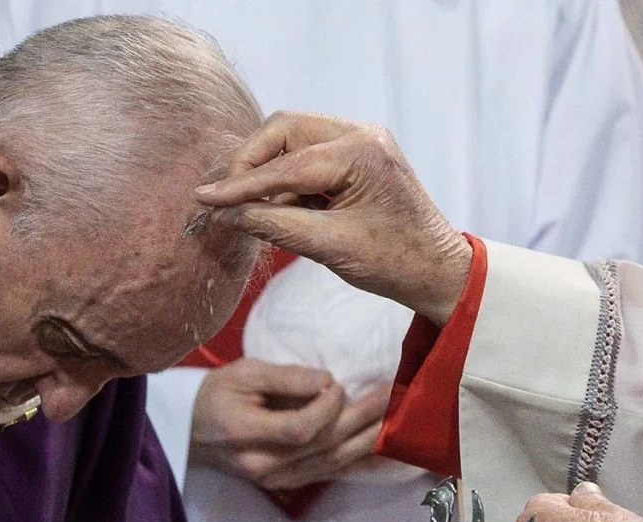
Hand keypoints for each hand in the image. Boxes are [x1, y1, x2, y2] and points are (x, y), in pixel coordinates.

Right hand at [190, 357, 389, 489]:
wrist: (190, 429)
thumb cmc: (215, 394)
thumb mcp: (243, 374)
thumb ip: (285, 377)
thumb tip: (327, 380)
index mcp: (246, 435)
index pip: (300, 429)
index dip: (326, 408)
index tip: (338, 384)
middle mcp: (264, 465)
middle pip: (323, 447)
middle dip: (361, 420)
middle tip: (390, 393)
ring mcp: (276, 480)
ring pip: (331, 463)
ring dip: (366, 440)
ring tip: (392, 415)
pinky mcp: (286, 483)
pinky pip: (328, 474)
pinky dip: (357, 462)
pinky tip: (380, 448)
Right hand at [195, 111, 471, 326]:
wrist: (437, 270)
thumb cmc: (393, 263)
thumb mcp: (330, 248)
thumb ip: (275, 225)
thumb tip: (227, 215)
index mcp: (361, 153)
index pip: (286, 164)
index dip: (240, 184)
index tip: (205, 199)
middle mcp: (361, 135)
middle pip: (284, 129)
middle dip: (251, 162)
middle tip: (227, 199)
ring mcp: (361, 141)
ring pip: (293, 138)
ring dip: (269, 171)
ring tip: (257, 210)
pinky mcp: (358, 155)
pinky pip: (308, 154)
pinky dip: (288, 178)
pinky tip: (283, 207)